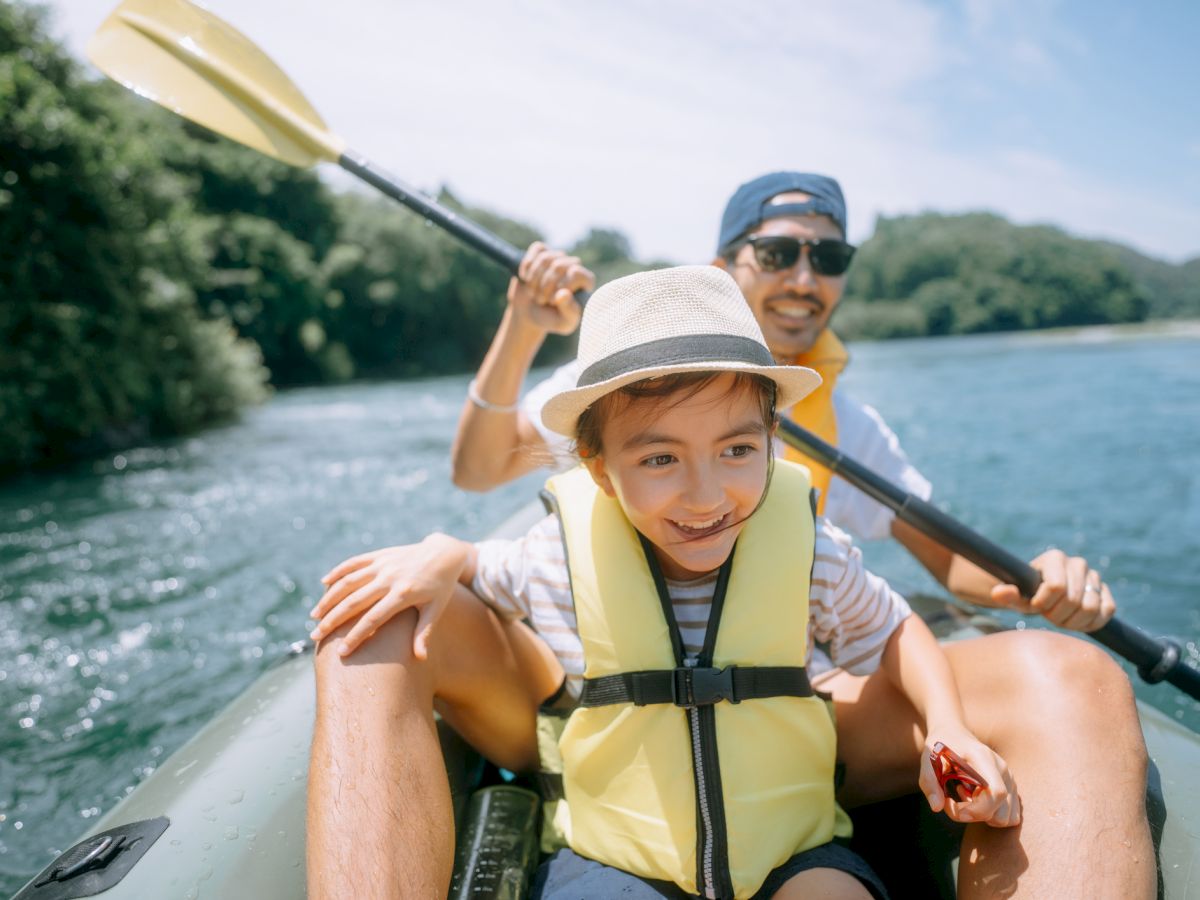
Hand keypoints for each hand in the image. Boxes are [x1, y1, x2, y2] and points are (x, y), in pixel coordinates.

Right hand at [309, 534, 469, 657]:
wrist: (444, 554)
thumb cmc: (441, 587)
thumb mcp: (436, 609)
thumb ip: (425, 633)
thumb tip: (421, 658)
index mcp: (403, 594)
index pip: (374, 619)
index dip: (356, 636)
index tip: (341, 652)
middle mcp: (389, 578)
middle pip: (354, 601)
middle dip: (333, 620)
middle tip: (316, 637)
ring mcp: (382, 565)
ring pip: (348, 582)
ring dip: (329, 598)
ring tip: (314, 616)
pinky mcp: (379, 555)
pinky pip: (353, 563)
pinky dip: (337, 572)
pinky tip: (323, 584)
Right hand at [507, 242, 591, 334]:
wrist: (530, 314)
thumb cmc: (551, 319)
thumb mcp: (563, 323)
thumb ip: (569, 311)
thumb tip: (564, 294)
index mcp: (586, 281)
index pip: (576, 273)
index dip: (561, 286)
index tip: (553, 301)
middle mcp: (574, 266)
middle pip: (558, 265)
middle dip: (545, 286)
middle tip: (541, 300)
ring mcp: (558, 257)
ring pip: (545, 258)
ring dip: (534, 279)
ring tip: (533, 293)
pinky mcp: (543, 252)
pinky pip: (537, 249)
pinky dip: (527, 266)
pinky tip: (526, 278)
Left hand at [919, 724, 1020, 827]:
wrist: (953, 732)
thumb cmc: (940, 747)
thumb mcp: (927, 760)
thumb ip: (929, 782)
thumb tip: (937, 807)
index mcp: (983, 758)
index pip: (996, 792)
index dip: (978, 810)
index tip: (956, 810)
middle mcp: (1002, 769)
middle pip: (1001, 812)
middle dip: (975, 816)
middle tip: (954, 801)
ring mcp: (1010, 778)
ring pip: (1007, 818)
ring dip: (984, 816)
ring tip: (966, 797)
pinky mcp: (1012, 787)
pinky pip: (1010, 816)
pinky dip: (993, 815)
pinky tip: (977, 800)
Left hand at [990, 549, 1115, 631]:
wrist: (1042, 596)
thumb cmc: (1027, 595)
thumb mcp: (1015, 596)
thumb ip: (1006, 594)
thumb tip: (999, 592)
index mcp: (1054, 558)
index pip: (1056, 587)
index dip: (1045, 603)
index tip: (1036, 606)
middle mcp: (1077, 563)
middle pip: (1073, 600)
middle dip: (1058, 615)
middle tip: (1048, 616)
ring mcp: (1094, 576)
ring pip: (1091, 607)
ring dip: (1074, 622)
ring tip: (1061, 619)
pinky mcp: (1105, 591)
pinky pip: (1107, 610)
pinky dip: (1092, 623)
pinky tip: (1077, 622)